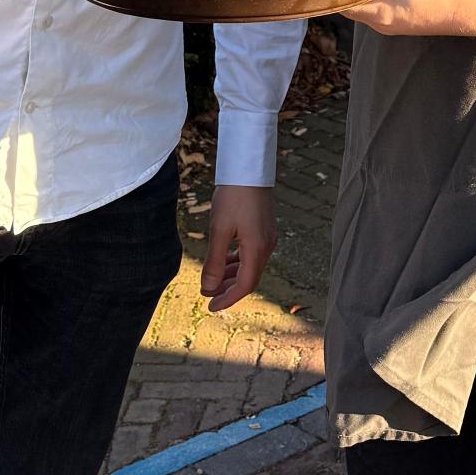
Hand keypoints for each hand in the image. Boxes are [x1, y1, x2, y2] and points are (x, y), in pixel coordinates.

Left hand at [200, 184, 276, 312]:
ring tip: (213, 282)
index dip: (228, 299)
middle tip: (209, 297)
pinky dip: (238, 262)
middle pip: (249, 278)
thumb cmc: (234, 196)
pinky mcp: (263, 228)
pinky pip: (251, 253)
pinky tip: (225, 261)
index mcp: (257, 249)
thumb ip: (214, 262)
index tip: (211, 306)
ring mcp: (267, 237)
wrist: (249, 168)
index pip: (245, 285)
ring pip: (250, 266)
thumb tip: (209, 288)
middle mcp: (266, 246)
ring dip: (232, 276)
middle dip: (229, 290)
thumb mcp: (219, 230)